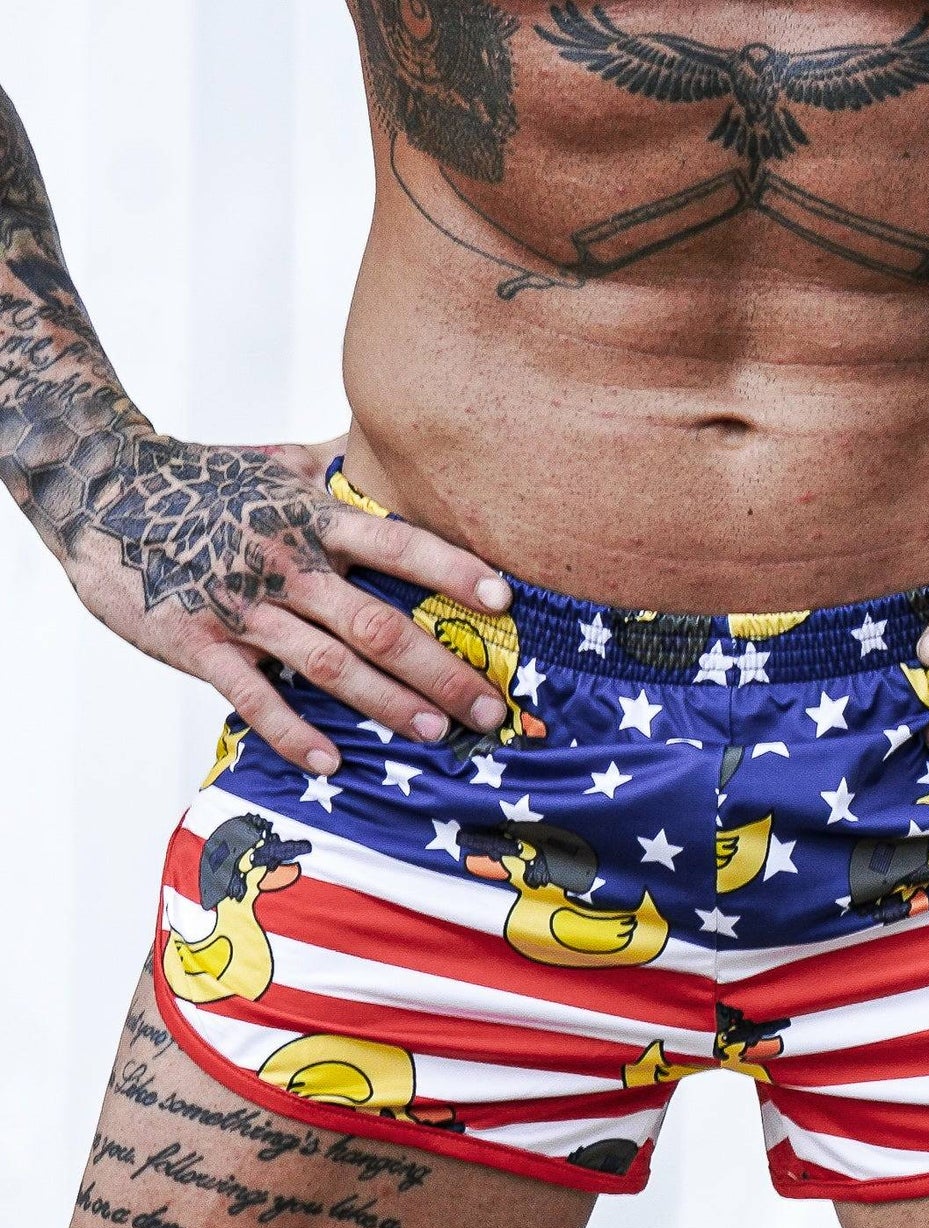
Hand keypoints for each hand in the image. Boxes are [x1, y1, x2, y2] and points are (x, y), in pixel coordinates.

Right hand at [61, 428, 514, 772]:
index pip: (397, 544)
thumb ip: (344, 465)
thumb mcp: (279, 462)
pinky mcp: (199, 643)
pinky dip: (291, 733)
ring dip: (386, 703)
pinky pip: (252, 697)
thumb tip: (406, 439)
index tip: (503, 601)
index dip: (452, 569)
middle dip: (440, 669)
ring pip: (327, 664)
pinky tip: (331, 762)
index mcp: (312, 519)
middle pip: (377, 622)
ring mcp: (242, 608)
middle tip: (489, 707)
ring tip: (437, 731)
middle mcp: (285, 564)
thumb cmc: (206, 481)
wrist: (100, 494)